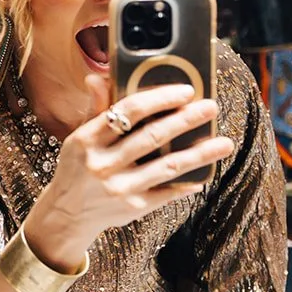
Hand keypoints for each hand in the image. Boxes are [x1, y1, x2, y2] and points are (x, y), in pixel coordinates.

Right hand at [23, 77, 234, 271]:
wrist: (67, 213)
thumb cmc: (77, 168)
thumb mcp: (79, 138)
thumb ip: (95, 109)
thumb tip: (98, 78)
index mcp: (87, 139)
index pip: (128, 111)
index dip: (159, 98)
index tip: (186, 91)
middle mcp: (103, 163)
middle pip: (152, 136)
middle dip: (186, 120)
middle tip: (211, 107)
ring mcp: (119, 188)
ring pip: (167, 166)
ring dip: (199, 153)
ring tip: (224, 143)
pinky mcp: (133, 208)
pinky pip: (167, 193)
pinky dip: (186, 184)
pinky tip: (203, 175)